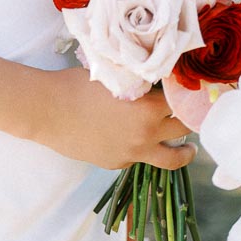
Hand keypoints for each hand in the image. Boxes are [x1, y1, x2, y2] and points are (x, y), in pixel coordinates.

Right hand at [35, 67, 194, 170]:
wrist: (48, 111)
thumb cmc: (77, 85)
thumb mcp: (114, 76)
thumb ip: (139, 82)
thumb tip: (156, 80)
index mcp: (148, 109)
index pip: (182, 103)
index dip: (188, 96)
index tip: (192, 92)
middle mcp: (146, 135)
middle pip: (182, 130)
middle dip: (189, 121)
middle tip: (191, 114)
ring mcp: (132, 153)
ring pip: (171, 159)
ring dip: (184, 153)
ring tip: (189, 149)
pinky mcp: (117, 164)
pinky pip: (139, 157)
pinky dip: (143, 149)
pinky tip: (132, 137)